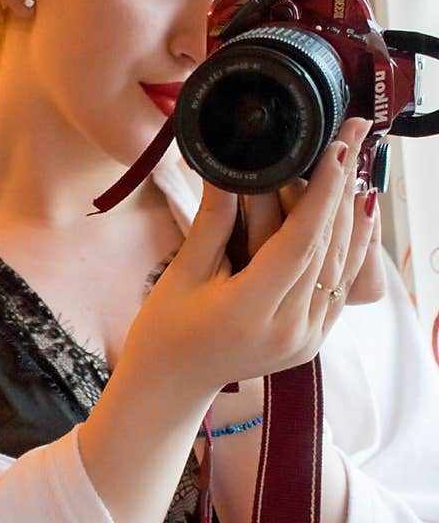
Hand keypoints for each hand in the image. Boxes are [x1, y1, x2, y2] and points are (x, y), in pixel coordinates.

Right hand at [124, 117, 384, 396]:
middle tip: (351, 138)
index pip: (300, 242)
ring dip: (350, 214)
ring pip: (341, 266)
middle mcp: (288, 329)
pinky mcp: (313, 341)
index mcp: (250, 312)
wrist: (172, 384)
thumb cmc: (165, 329)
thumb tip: (230, 165)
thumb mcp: (183, 272)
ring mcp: (305, 340)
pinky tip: (356, 212)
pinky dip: (352, 246)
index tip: (337, 148)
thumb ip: (215, 220)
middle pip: (327, 249)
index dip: (322, 193)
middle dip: (340, 190)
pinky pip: (340, 286)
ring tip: (356, 165)